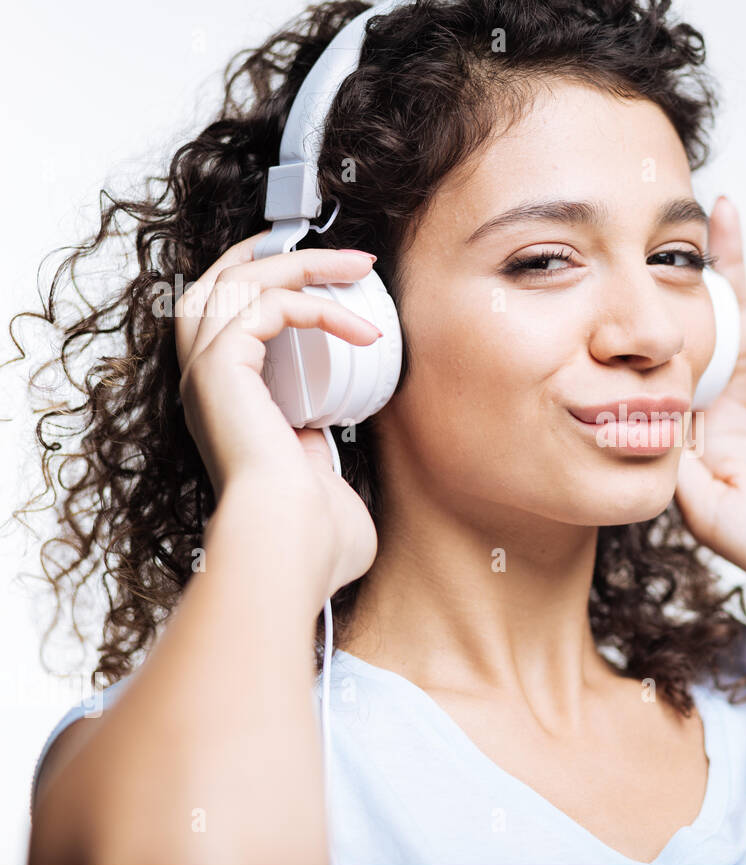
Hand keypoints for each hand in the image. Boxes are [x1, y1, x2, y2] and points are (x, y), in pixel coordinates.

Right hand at [174, 233, 383, 595]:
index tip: (330, 280)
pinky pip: (268, 307)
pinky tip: (361, 330)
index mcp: (225, 404)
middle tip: (348, 256)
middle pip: (223, 282)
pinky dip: (318, 308)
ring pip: (241, 281)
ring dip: (305, 265)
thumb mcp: (322, 481)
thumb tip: (335, 447)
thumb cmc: (312, 535)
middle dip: (285, 256)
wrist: (292, 546)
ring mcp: (205, 373)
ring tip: (362, 267)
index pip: (229, 318)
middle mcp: (204, 382)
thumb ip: (322, 456)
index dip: (272, 286)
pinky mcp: (220, 368)